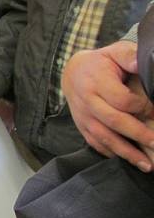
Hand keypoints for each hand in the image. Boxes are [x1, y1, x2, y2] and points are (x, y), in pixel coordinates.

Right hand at [63, 41, 153, 171]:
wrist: (71, 73)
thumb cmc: (100, 63)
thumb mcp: (114, 52)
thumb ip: (128, 56)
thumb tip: (140, 63)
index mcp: (96, 82)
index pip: (121, 100)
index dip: (141, 107)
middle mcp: (87, 101)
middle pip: (114, 121)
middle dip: (138, 135)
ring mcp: (83, 116)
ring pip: (104, 137)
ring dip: (126, 152)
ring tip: (146, 165)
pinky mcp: (82, 126)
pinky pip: (96, 143)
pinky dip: (112, 153)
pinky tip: (128, 161)